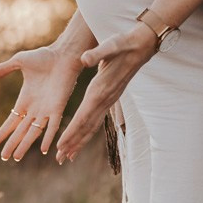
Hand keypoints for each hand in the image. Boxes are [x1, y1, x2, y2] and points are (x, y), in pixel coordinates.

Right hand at [0, 44, 85, 161]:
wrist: (62, 54)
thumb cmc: (43, 56)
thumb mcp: (19, 61)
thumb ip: (4, 69)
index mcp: (25, 99)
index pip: (11, 121)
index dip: (2, 132)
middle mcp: (35, 108)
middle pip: (21, 131)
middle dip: (12, 144)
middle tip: (4, 158)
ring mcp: (46, 109)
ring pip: (33, 132)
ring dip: (24, 145)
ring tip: (16, 158)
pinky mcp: (58, 107)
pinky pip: (53, 126)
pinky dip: (48, 137)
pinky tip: (43, 149)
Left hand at [55, 23, 156, 163]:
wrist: (142, 46)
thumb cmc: (124, 43)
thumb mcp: (111, 45)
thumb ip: (97, 53)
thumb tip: (84, 58)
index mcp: (101, 89)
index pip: (84, 116)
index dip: (71, 131)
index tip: (60, 145)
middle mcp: (105, 99)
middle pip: (87, 127)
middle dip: (73, 143)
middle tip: (60, 159)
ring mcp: (109, 101)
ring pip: (92, 126)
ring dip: (79, 142)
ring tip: (67, 157)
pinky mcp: (110, 99)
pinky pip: (96, 120)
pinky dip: (86, 131)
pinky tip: (80, 138)